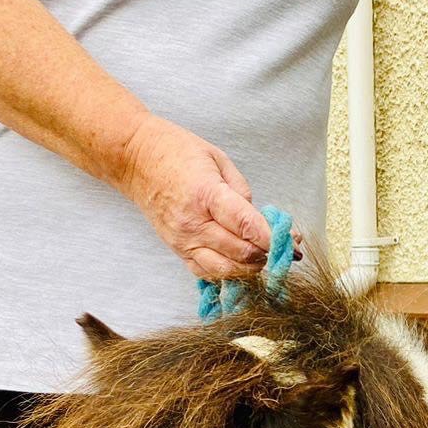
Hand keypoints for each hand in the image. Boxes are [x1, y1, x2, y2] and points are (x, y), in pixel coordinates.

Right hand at [115, 114, 276, 278]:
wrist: (136, 160)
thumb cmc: (179, 153)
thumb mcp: (218, 160)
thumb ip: (242, 193)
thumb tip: (260, 223)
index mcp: (205, 194)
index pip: (247, 226)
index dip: (272, 239)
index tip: (291, 244)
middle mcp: (193, 223)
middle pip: (241, 253)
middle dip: (268, 254)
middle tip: (284, 249)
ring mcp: (183, 241)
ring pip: (226, 270)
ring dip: (251, 268)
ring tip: (264, 256)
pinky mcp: (178, 251)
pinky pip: (208, 273)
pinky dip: (229, 272)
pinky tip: (241, 262)